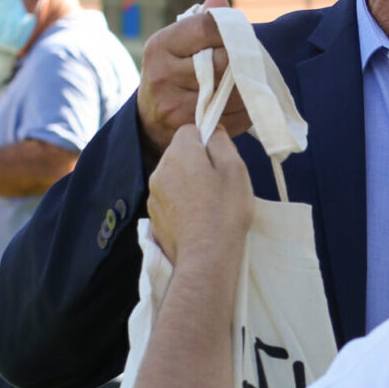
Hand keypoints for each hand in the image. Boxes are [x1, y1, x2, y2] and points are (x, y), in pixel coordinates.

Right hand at [135, 0, 248, 159]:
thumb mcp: (177, 44)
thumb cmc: (172, 71)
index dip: (229, 28)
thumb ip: (202, 22)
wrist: (151, 120)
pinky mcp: (193, 128)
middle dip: (242, 59)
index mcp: (160, 46)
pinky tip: (244, 101)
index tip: (240, 32)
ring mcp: (176, 106)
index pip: (205, 28)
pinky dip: (248, 108)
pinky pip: (236, 116)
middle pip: (223, 63)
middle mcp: (163, 76)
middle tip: (251, 57)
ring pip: (233, 92)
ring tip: (251, 78)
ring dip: (250, 85)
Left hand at [149, 123, 252, 263]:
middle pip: (180, 154)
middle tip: (220, 184)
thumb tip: (213, 131)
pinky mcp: (154, 217)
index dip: (207, 140)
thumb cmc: (225, 211)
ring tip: (210, 205)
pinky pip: (169, 200)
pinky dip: (181, 204)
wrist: (205, 257)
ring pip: (174, 178)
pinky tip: (198, 219)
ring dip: (188, 184)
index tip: (221, 159)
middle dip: (198, 162)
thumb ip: (222, 143)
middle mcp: (160, 170)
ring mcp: (153, 195)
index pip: (189, 130)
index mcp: (179, 153)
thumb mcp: (235, 170)